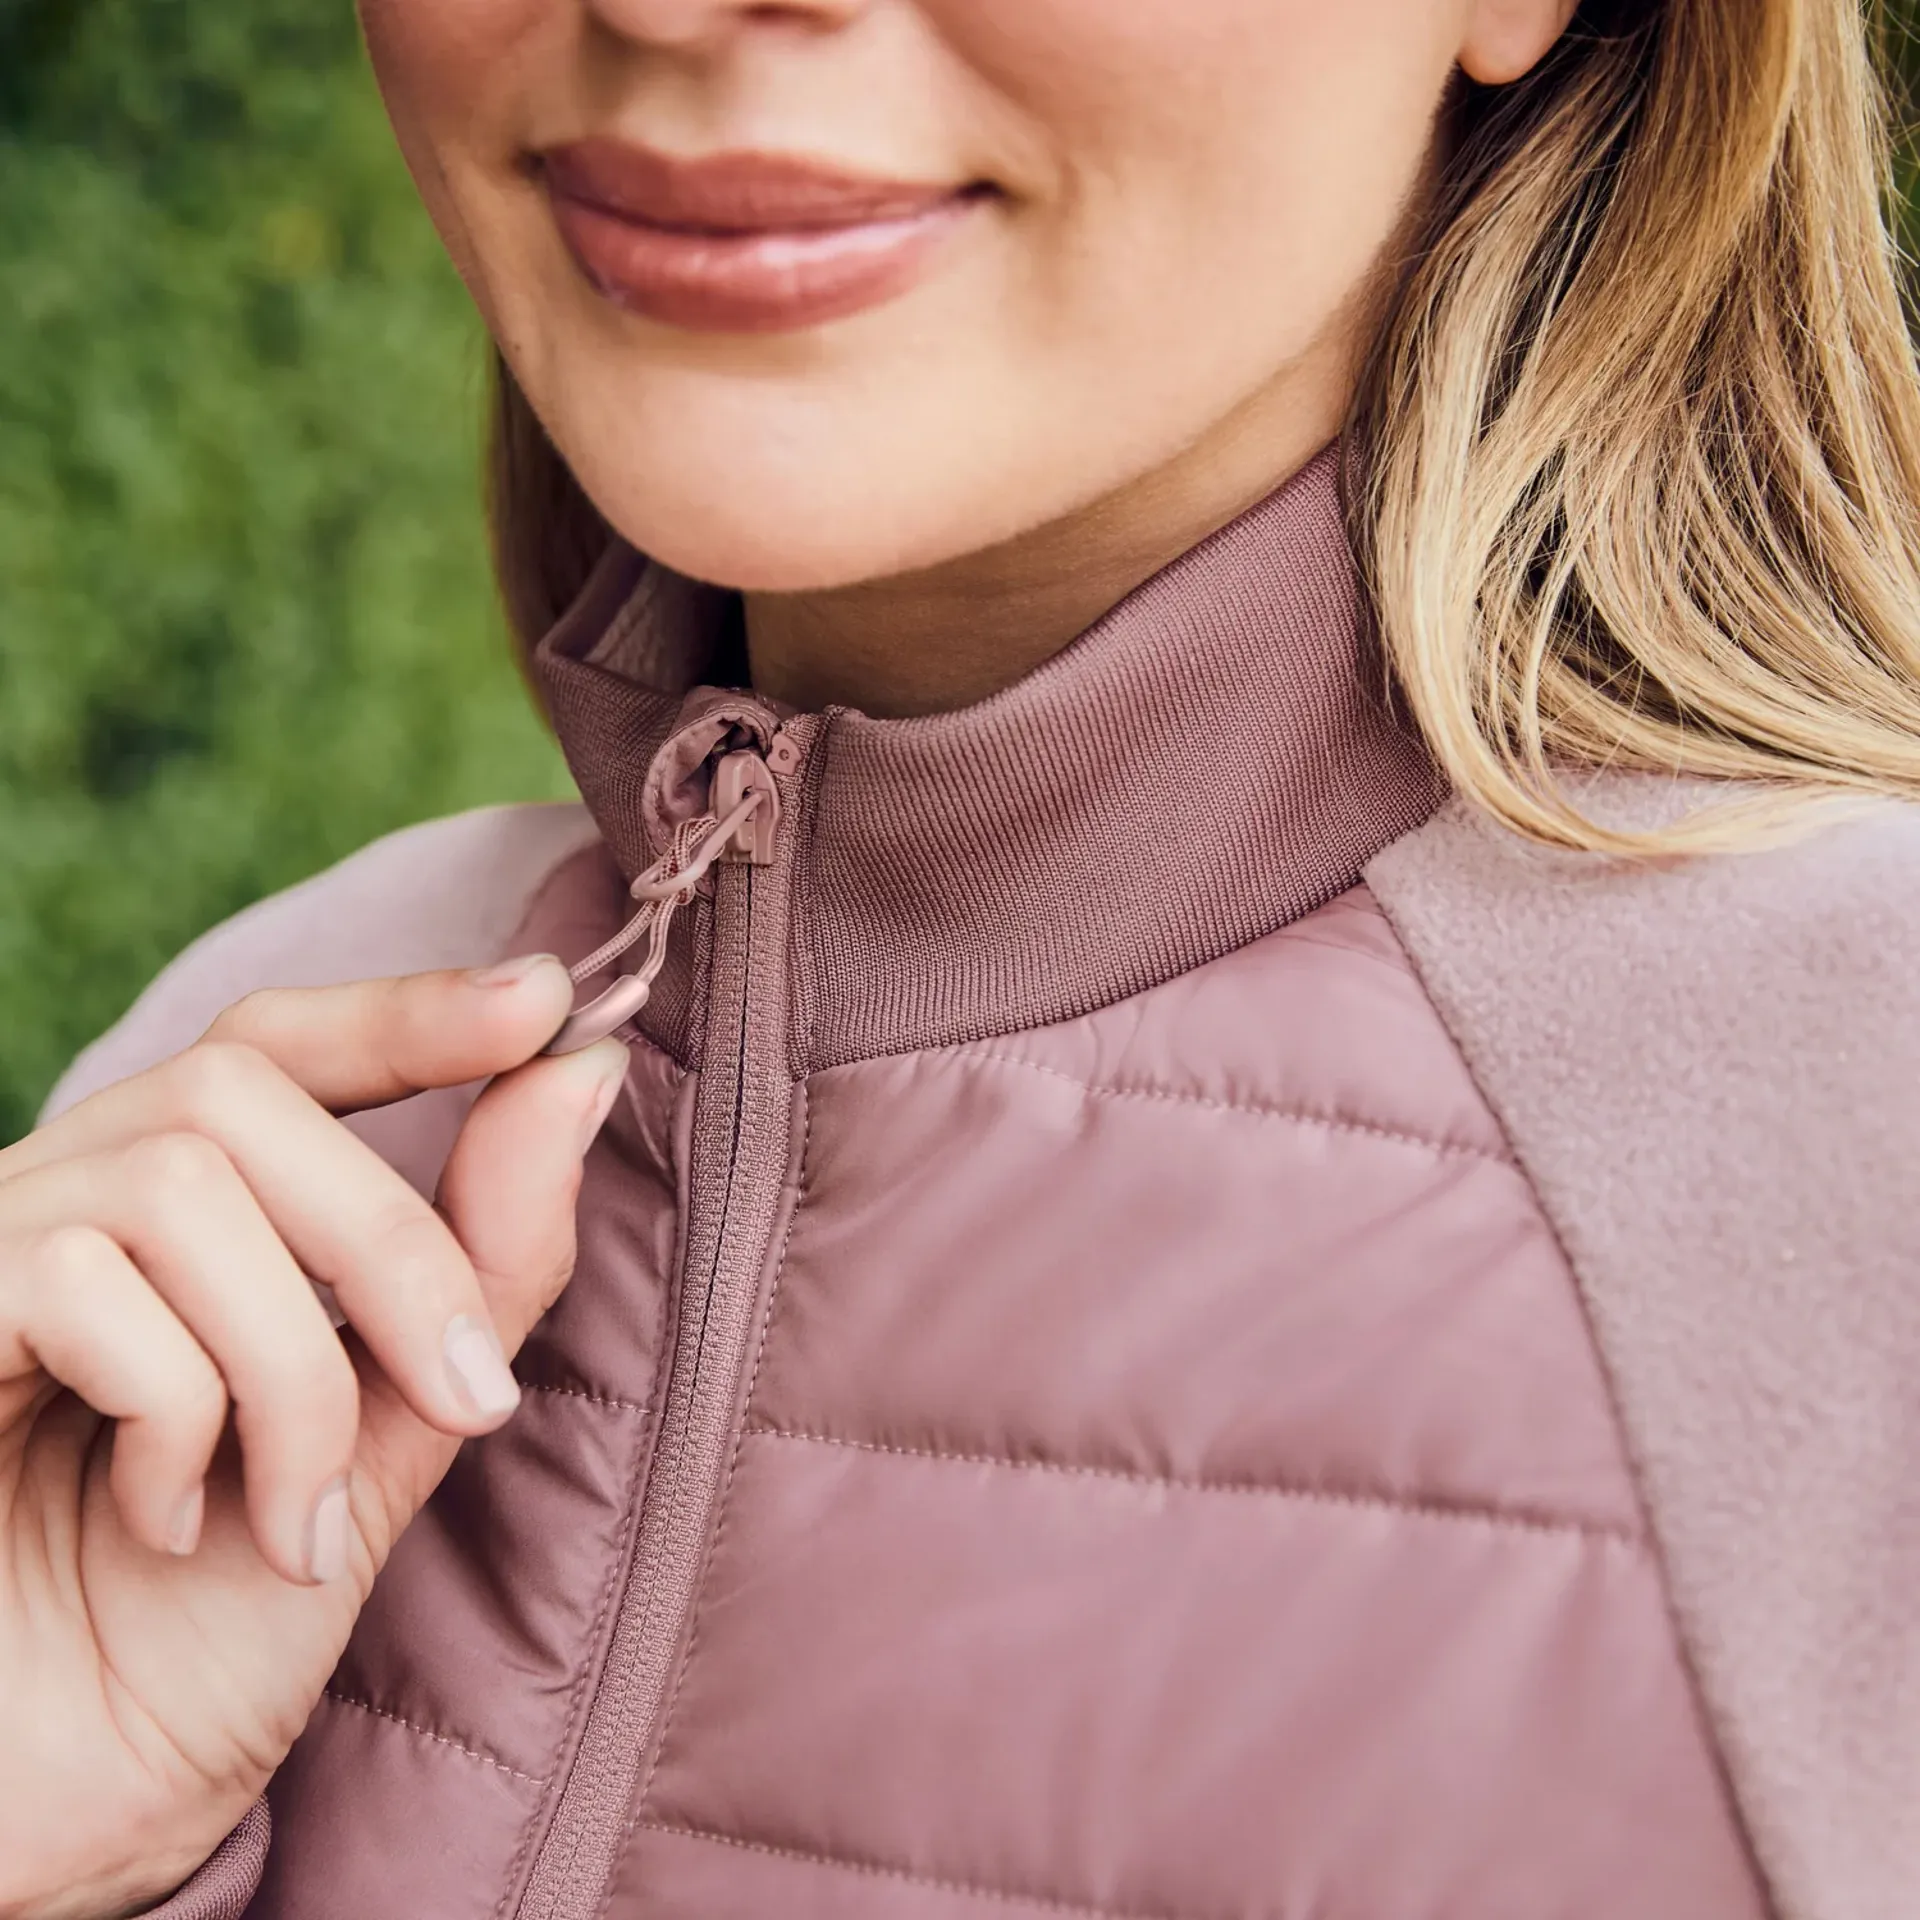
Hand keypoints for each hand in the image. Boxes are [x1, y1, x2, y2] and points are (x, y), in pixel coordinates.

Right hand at [0, 958, 626, 1919]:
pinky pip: (75, 1277)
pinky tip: (174, 1520)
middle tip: (470, 1399)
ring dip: (292, 1367)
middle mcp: (60, 1203)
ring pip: (179, 1183)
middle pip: (245, 1090)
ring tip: (296, 1515)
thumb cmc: (209, 1626)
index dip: (409, 1009)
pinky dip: (179, 1411)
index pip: (280, 1044)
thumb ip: (480, 1263)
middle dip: (393, 1242)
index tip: (546, 1001)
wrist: (63, 1811)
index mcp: (172, 1220)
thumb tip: (580, 1070)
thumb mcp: (390, 1428)